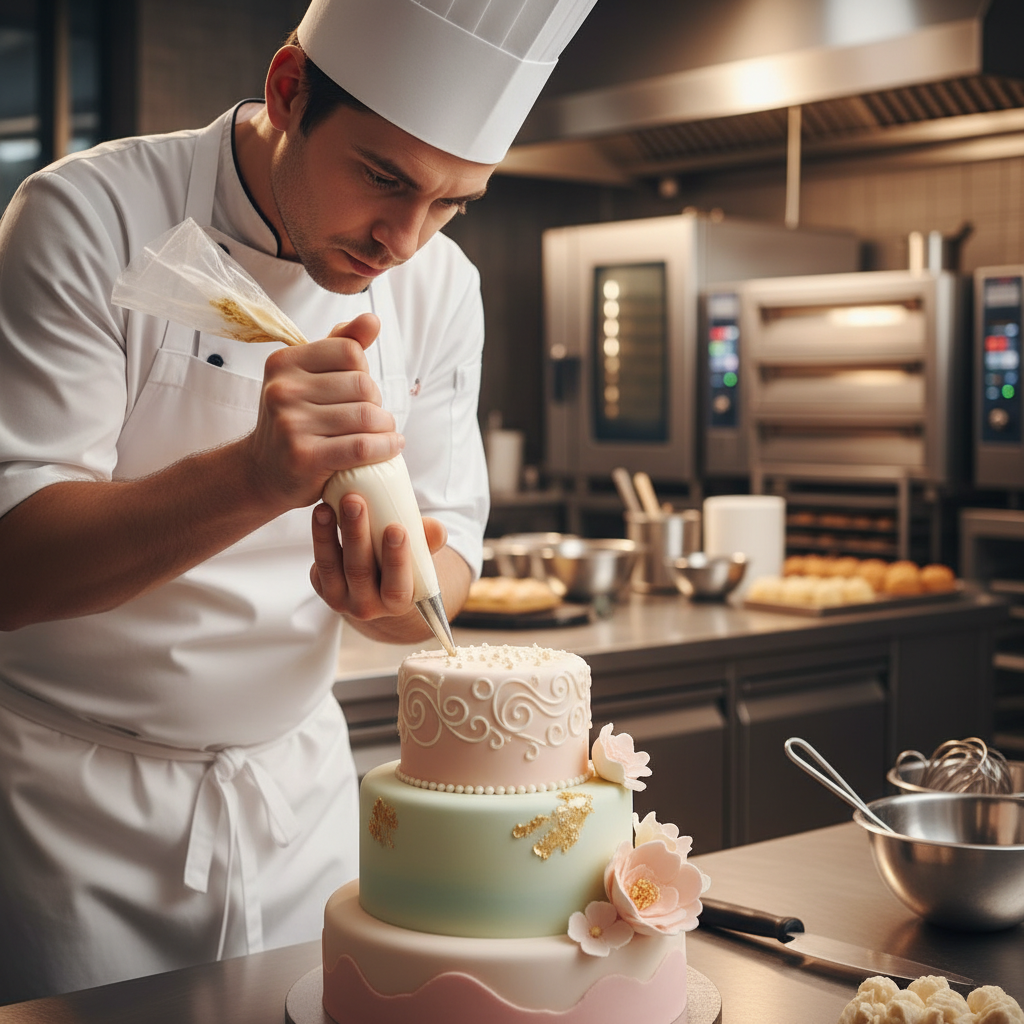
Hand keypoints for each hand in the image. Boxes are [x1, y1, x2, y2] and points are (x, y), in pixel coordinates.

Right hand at [242, 313, 404, 512]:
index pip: (350, 351)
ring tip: (382, 433)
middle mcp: (283, 389)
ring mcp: (291, 424)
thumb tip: (372, 319)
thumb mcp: (309, 377)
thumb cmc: (295, 420)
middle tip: (370, 418)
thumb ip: (340, 345)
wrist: (262, 472)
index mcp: (284, 362)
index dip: (364, 370)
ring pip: (367, 416)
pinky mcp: (304, 457)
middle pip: (363, 385)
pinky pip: (362, 446)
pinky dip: (386, 447)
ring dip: (385, 427)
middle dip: (376, 402)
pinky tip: (392, 446)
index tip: (358, 391)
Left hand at [309, 497, 448, 621]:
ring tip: (328, 505)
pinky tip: (321, 512)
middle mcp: (368, 606)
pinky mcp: (323, 587)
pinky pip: (319, 563)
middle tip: (355, 502)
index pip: (397, 587)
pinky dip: (318, 537)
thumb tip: (435, 528)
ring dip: (328, 534)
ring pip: (332, 567)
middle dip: (357, 535)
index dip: (396, 559)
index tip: (396, 528)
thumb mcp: (420, 556)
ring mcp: (341, 599)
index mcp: (398, 602)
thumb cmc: (404, 563)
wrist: (379, 584)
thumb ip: (429, 541)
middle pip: (359, 572)